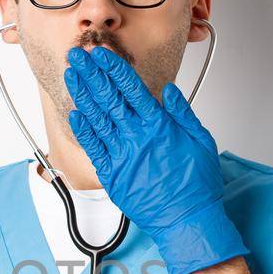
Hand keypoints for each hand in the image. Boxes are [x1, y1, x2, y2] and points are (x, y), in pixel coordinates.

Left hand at [64, 45, 247, 273]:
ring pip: (96, 119)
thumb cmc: (196, 185)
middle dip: (90, 74)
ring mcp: (121, 156)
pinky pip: (93, 148)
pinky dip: (83, 129)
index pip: (130, 88)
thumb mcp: (201, 141)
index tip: (100, 53)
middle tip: (76, 56)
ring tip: (71, 75)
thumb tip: (168, 91)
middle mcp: (137, 138)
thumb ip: (182, 113)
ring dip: (82, 95)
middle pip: (108, 98)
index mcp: (159, 126)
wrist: (186, 220)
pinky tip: (75, 112)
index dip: (113, 68)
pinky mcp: (112, 175)